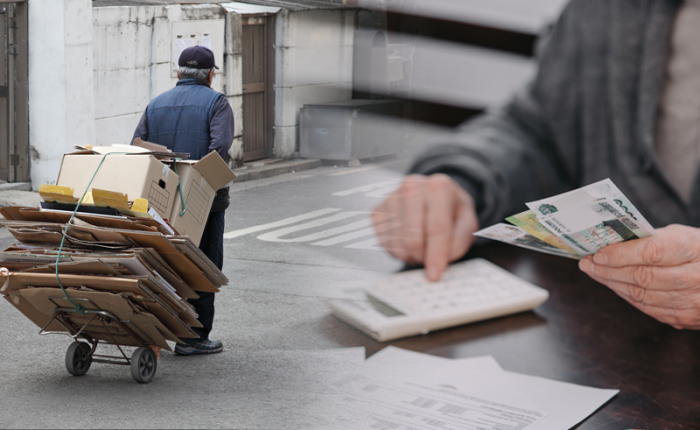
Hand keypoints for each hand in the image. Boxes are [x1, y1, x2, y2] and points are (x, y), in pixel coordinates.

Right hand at [371, 174, 478, 281]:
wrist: (433, 196)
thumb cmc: (451, 211)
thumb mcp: (467, 223)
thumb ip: (458, 243)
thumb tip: (438, 263)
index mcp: (439, 188)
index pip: (436, 227)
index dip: (436, 255)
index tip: (435, 274)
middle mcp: (412, 188)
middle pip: (413, 239)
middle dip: (423, 257)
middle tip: (431, 258)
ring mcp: (391, 198)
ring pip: (398, 245)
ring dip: (411, 255)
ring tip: (422, 246)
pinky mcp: (377, 211)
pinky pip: (385, 244)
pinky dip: (398, 251)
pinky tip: (407, 241)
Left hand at [578, 224, 699, 328]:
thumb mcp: (683, 235)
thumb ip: (651, 239)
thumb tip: (611, 243)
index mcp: (694, 248)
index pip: (651, 253)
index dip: (620, 254)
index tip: (597, 253)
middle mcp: (696, 277)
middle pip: (642, 277)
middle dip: (608, 271)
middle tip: (587, 263)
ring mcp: (693, 302)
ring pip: (642, 296)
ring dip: (612, 285)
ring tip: (595, 273)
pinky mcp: (687, 318)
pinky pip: (649, 309)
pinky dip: (627, 296)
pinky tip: (614, 286)